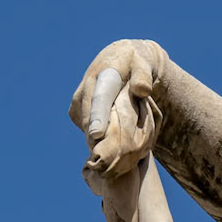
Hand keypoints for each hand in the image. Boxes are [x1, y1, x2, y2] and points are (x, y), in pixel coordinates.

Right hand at [70, 39, 165, 177]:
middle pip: (91, 120)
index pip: (101, 99)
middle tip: (111, 162)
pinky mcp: (77, 110)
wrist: (120, 59)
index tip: (97, 135)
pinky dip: (98, 139)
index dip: (98, 117)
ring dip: (99, 142)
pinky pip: (88, 130)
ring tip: (114, 157)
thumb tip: (142, 89)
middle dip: (100, 140)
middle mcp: (87, 88)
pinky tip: (111, 145)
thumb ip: (143, 76)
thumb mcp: (144, 65)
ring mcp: (80, 100)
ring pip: (88, 128)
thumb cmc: (136, 64)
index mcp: (104, 76)